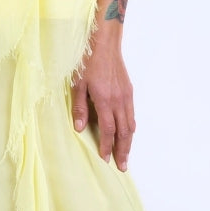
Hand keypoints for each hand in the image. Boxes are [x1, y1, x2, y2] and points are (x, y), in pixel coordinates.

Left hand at [70, 38, 135, 171]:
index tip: (105, 159)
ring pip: (131, 125)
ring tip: (126, 156)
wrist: (104, 43)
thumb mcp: (77, 84)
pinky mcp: (129, 91)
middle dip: (123, 151)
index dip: (107, 146)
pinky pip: (132, 115)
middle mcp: (119, 100)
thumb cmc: (88, 62)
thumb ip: (79, 107)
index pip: (108, 130)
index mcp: (105, 100)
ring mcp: (126, 96)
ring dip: (129, 142)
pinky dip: (131, 129)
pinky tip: (127, 135)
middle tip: (122, 167)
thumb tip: (79, 128)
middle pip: (124, 132)